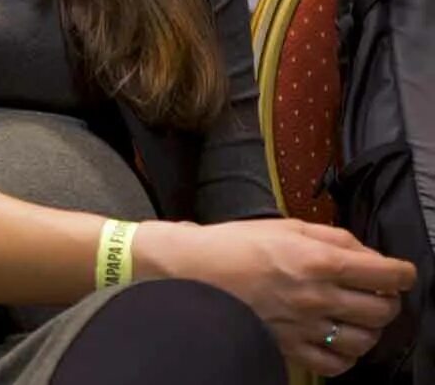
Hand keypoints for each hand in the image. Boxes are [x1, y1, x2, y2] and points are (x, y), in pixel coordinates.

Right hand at [135, 218, 415, 376]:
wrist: (188, 272)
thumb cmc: (233, 244)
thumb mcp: (285, 226)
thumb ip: (333, 237)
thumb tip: (367, 255)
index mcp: (319, 260)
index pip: (388, 274)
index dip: (402, 273)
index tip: (398, 272)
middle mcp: (317, 297)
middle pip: (383, 310)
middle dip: (388, 300)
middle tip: (376, 293)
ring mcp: (304, 327)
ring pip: (366, 341)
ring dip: (369, 329)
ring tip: (356, 318)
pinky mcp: (288, 348)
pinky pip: (336, 364)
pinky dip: (345, 355)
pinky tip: (336, 340)